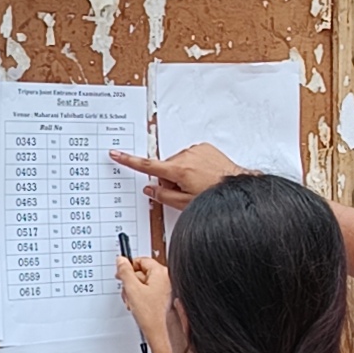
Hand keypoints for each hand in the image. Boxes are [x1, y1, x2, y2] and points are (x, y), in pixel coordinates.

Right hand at [110, 142, 247, 209]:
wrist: (237, 187)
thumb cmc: (214, 196)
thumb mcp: (185, 204)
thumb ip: (163, 196)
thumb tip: (151, 189)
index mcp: (178, 170)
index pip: (147, 166)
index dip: (129, 161)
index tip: (116, 154)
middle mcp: (186, 156)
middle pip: (166, 169)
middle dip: (170, 180)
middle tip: (185, 192)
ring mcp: (196, 150)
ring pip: (178, 163)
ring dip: (183, 173)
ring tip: (198, 184)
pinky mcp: (204, 147)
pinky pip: (191, 157)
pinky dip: (193, 166)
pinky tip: (203, 176)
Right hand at [116, 252, 173, 348]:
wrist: (159, 332)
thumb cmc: (151, 314)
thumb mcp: (132, 289)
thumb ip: (125, 272)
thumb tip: (121, 260)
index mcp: (160, 272)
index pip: (141, 260)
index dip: (129, 266)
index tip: (121, 273)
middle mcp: (165, 278)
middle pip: (142, 272)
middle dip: (131, 282)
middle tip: (126, 290)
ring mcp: (165, 288)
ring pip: (143, 283)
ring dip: (134, 291)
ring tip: (132, 301)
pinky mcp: (162, 298)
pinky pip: (148, 292)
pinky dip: (140, 297)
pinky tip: (137, 305)